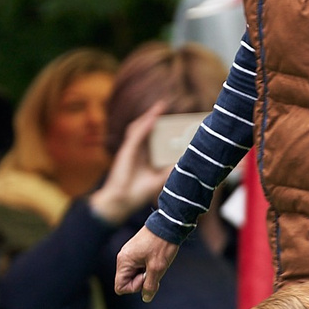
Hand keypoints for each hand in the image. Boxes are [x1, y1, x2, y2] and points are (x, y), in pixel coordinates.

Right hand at [87, 107, 171, 226]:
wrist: (121, 202)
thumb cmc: (137, 193)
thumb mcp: (159, 180)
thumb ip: (170, 171)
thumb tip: (187, 163)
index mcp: (144, 155)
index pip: (154, 137)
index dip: (162, 127)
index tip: (173, 119)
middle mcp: (137, 150)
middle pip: (146, 129)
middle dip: (155, 117)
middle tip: (165, 105)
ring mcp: (130, 149)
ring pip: (139, 128)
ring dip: (149, 116)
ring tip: (160, 107)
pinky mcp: (126, 152)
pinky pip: (136, 136)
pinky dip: (144, 127)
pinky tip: (152, 119)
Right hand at [114, 226, 181, 300]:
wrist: (168, 224)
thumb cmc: (162, 245)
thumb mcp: (157, 268)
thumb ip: (150, 285)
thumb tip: (146, 298)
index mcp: (124, 261)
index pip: (120, 287)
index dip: (134, 287)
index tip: (146, 276)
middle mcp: (123, 258)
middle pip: (127, 281)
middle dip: (141, 280)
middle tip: (153, 269)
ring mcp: (129, 254)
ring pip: (135, 274)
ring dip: (146, 273)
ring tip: (156, 262)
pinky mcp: (137, 251)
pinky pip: (139, 266)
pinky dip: (148, 266)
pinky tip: (156, 259)